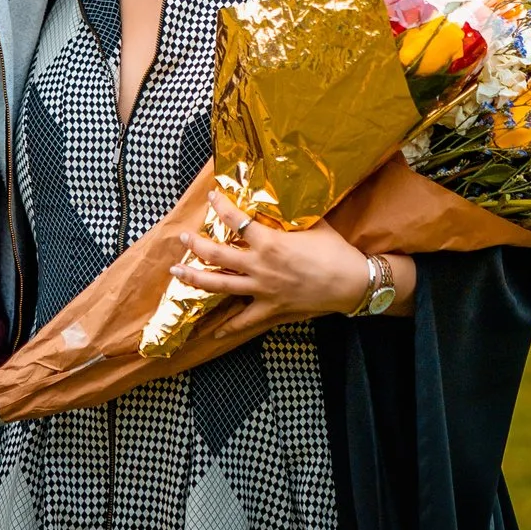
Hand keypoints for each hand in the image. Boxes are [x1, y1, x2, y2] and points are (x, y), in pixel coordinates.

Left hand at [171, 192, 373, 321]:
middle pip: (216, 256)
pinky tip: (213, 332)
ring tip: (178, 273)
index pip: (235, 220)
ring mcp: (262, 290)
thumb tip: (279, 197)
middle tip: (182, 238)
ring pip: (219, 286)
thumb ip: (290, 214)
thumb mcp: (313, 223)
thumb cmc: (334, 250)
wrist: (352, 283)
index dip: (220, 206)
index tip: (211, 196)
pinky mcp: (270, 309)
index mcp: (269, 242)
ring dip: (195, 279)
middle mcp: (259, 266)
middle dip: (195, 245)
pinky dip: (228, 328)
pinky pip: (244, 321)